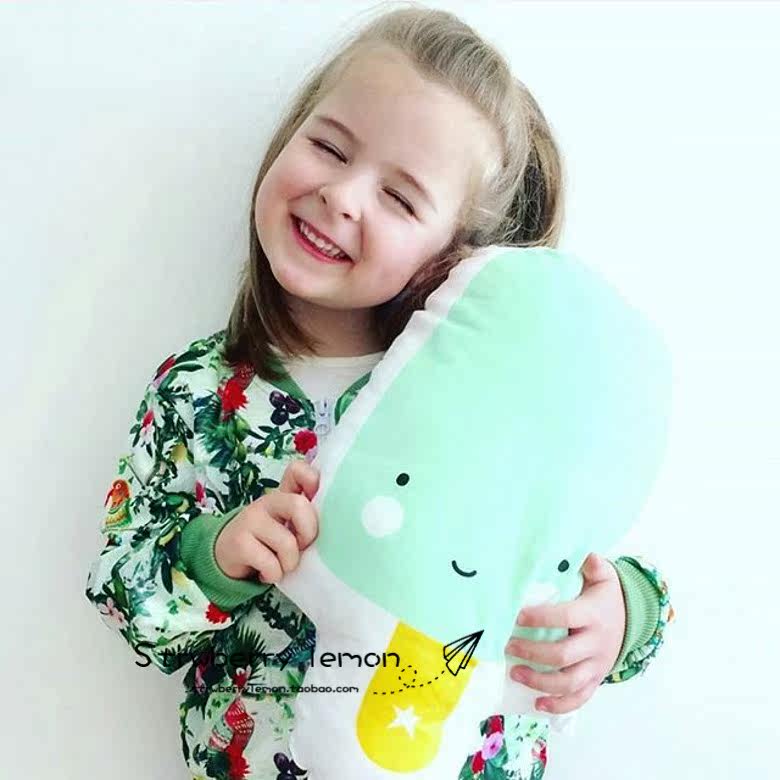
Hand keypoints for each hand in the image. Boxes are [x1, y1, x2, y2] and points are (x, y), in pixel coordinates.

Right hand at [214, 459, 319, 582]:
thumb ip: (307, 516)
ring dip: (290, 563)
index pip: (297, 470)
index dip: (312, 481)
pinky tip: (266, 572)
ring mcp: (251, 520)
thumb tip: (338, 517)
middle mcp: (267, 501)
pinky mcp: (239, 542)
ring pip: (287, 543)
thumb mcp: (288, 525)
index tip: (315, 503)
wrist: (227, 556)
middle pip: (299, 505)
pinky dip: (274, 575)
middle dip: (308, 533)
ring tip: (281, 565)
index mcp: (283, 495)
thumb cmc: (269, 541)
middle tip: (301, 547)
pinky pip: (270, 564)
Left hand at [505, 552, 625, 713]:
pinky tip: (537, 703)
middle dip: (532, 652)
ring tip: (514, 672)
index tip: (515, 616)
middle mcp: (596, 643)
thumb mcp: (603, 576)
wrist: (633, 622)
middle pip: (563, 655)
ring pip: (569, 681)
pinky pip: (579, 699)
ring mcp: (597, 665)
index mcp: (593, 615)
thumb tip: (582, 552)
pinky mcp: (596, 680)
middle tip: (507, 645)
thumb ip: (591, 563)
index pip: (565, 617)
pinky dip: (558, 705)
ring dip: (539, 681)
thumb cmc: (606, 596)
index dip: (540, 617)